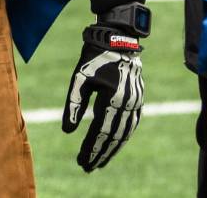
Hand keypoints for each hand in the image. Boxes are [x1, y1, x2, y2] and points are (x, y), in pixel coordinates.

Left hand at [62, 22, 143, 171]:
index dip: (90, 148)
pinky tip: (114, 144)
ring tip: (100, 162)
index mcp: (111, 97)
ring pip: (125, 133)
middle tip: (88, 167)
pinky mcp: (139, 98)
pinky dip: (123, 137)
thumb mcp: (79, 78)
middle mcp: (127, 102)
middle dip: (100, 154)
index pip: (100, 131)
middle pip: (113, 136)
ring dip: (112, 149)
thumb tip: (67, 131)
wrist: (117, 39)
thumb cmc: (93, 57)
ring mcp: (136, 101)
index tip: (81, 161)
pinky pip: (132, 124)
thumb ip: (73, 104)